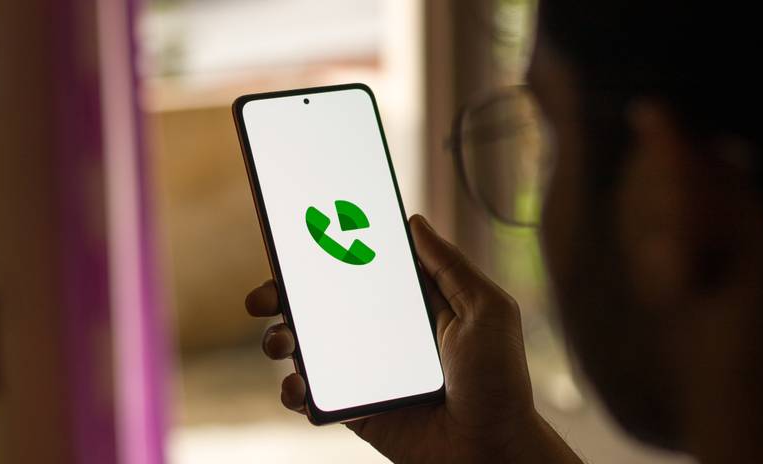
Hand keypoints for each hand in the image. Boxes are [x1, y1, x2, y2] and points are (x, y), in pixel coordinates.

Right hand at [245, 215, 581, 462]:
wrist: (490, 448)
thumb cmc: (498, 379)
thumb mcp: (486, 310)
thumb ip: (449, 267)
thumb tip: (413, 222)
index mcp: (406, 302)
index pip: (356, 269)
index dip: (324, 253)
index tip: (295, 238)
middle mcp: (377, 331)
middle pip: (318, 304)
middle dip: (282, 295)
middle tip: (264, 297)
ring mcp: (361, 369)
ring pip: (304, 347)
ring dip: (279, 339)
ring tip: (281, 344)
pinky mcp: (353, 406)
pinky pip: (310, 395)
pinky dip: (293, 390)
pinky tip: (297, 388)